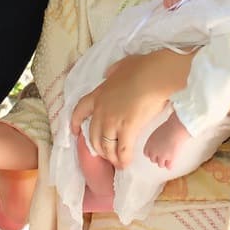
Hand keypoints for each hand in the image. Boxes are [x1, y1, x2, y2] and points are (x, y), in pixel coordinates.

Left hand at [70, 50, 193, 168]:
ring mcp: (112, 121)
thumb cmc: (143, 67)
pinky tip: (126, 164)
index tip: (74, 132)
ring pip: (104, 145)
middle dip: (97, 147)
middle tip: (105, 153)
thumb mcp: (121, 65)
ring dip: (110, 156)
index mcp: (99, 94)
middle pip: (92, 135)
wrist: (155, 75)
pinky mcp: (126, 129)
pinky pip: (121, 150)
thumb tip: (109, 74)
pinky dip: (122, 159)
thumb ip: (112, 72)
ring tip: (117, 162)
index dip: (75, 123)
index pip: (80, 111)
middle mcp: (101, 110)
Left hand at [144, 113, 189, 169]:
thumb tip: (159, 145)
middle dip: (158, 158)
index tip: (155, 153)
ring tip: (169, 158)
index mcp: (149, 143)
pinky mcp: (170, 158)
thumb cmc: (169, 127)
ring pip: (160, 165)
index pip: (146, 154)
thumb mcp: (158, 133)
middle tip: (164, 155)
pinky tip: (173, 161)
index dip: (152, 154)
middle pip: (153, 160)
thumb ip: (156, 141)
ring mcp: (162, 156)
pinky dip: (170, 165)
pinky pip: (169, 167)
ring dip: (164, 162)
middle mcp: (154, 151)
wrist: (176, 128)